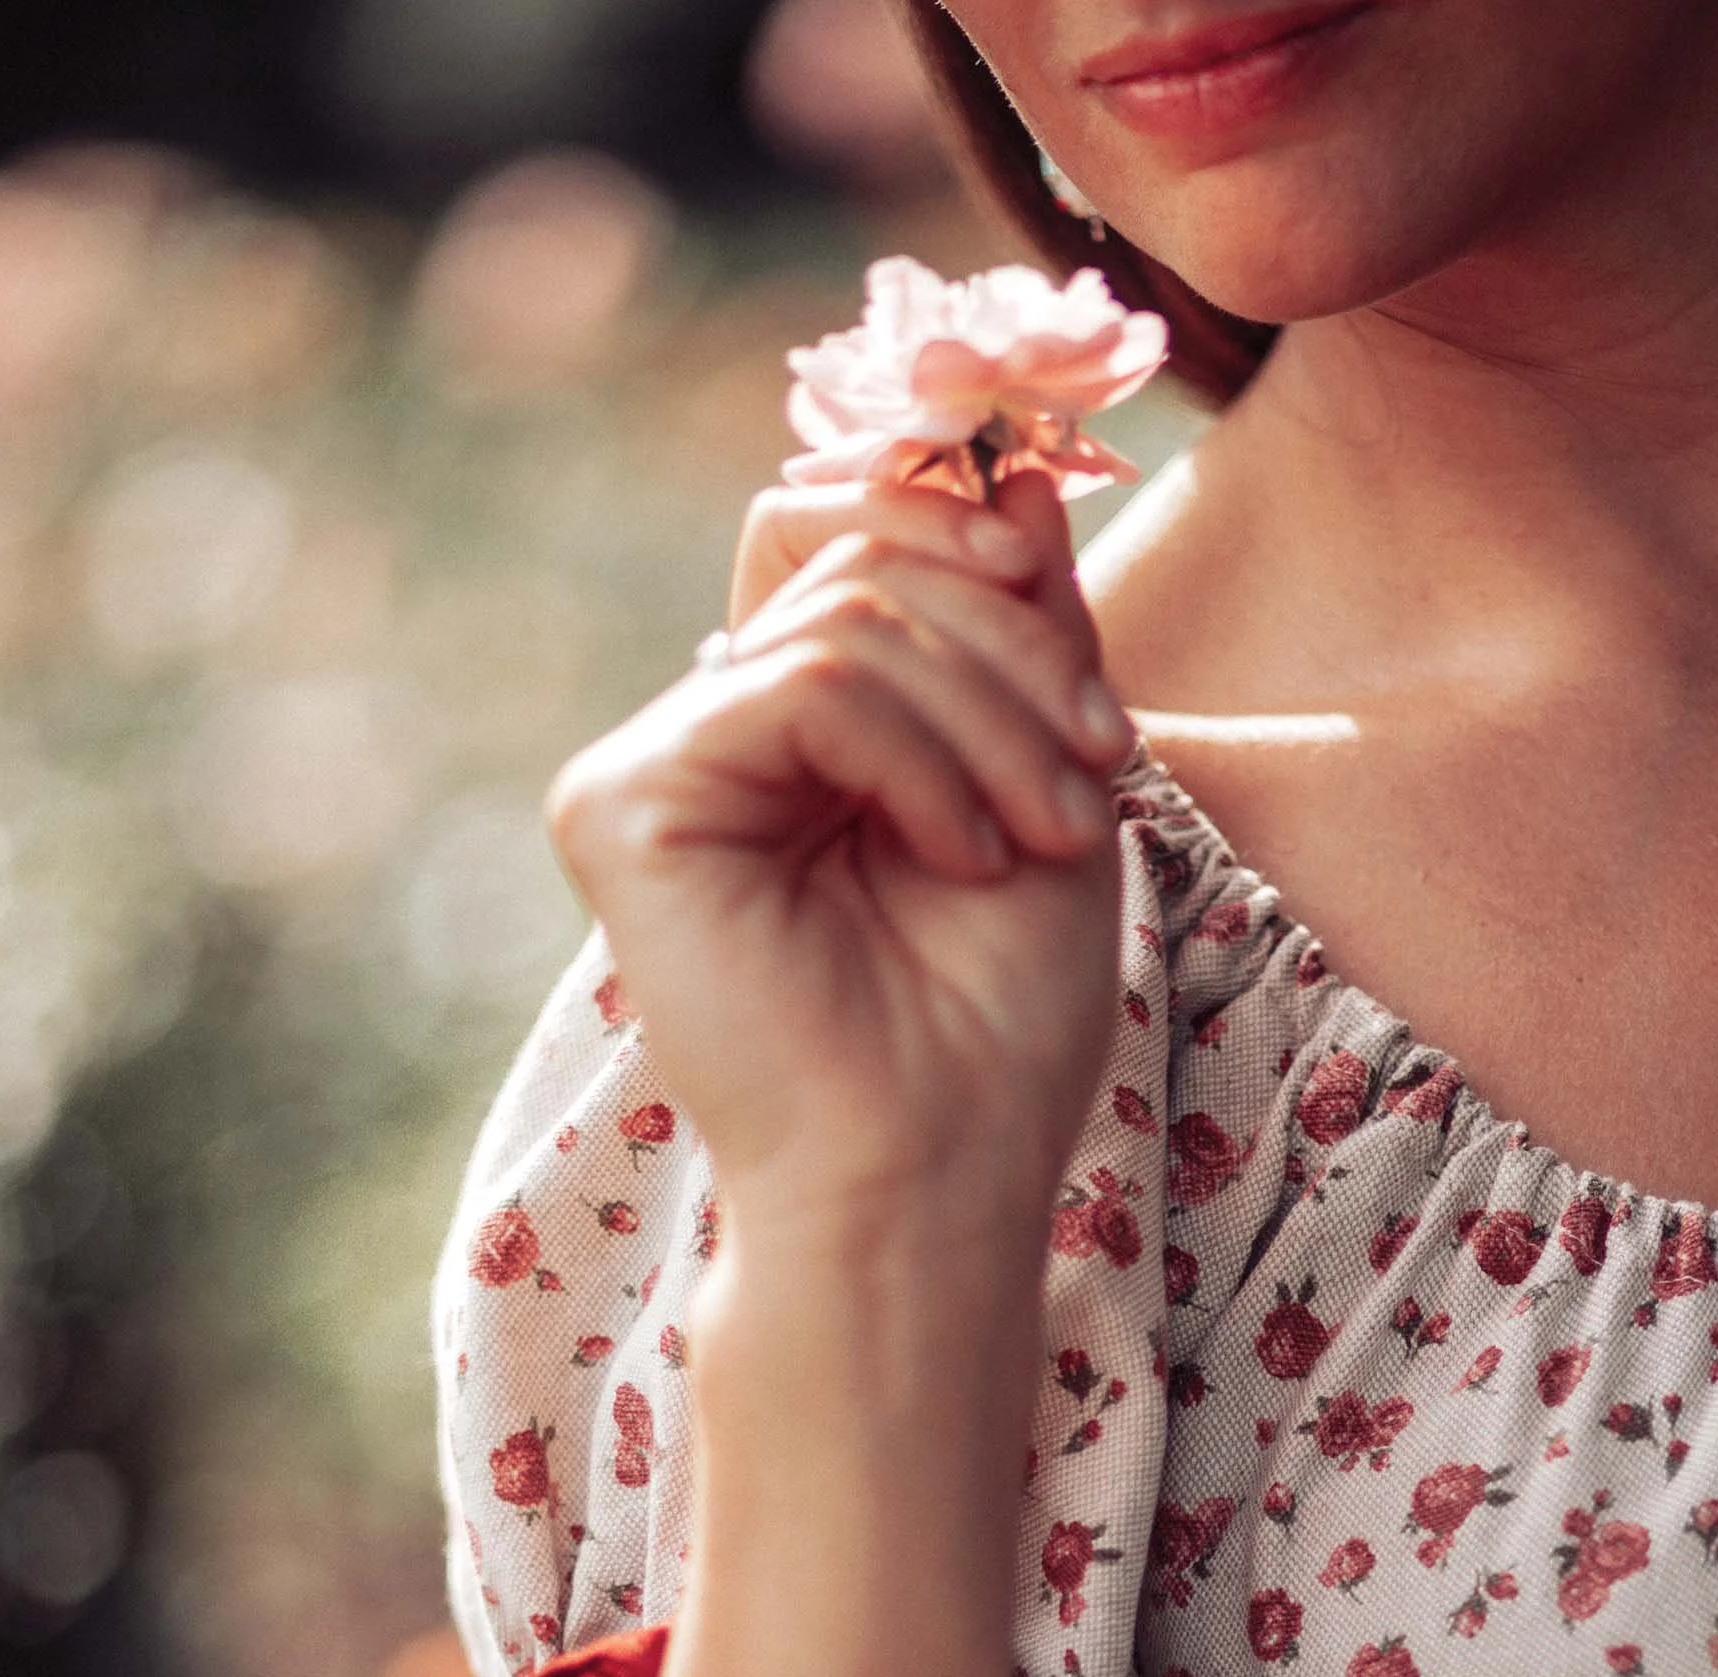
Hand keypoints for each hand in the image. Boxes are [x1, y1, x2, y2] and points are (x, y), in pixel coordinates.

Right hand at [546, 470, 1129, 1288]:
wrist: (937, 1175)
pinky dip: (913, 757)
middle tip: (1096, 760)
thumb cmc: (996, 1022)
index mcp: (798, 725)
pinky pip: (800, 685)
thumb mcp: (1048, 779)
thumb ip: (1022, 621)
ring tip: (1040, 836)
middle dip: (1010, 640)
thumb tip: (1017, 461)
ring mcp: (655, 764)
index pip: (855, 532)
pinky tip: (958, 856)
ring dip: (988, 714)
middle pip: (859, 552)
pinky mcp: (621, 805)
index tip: (1073, 640)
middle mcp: (712, 731)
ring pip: (847, 614)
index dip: (968, 537)